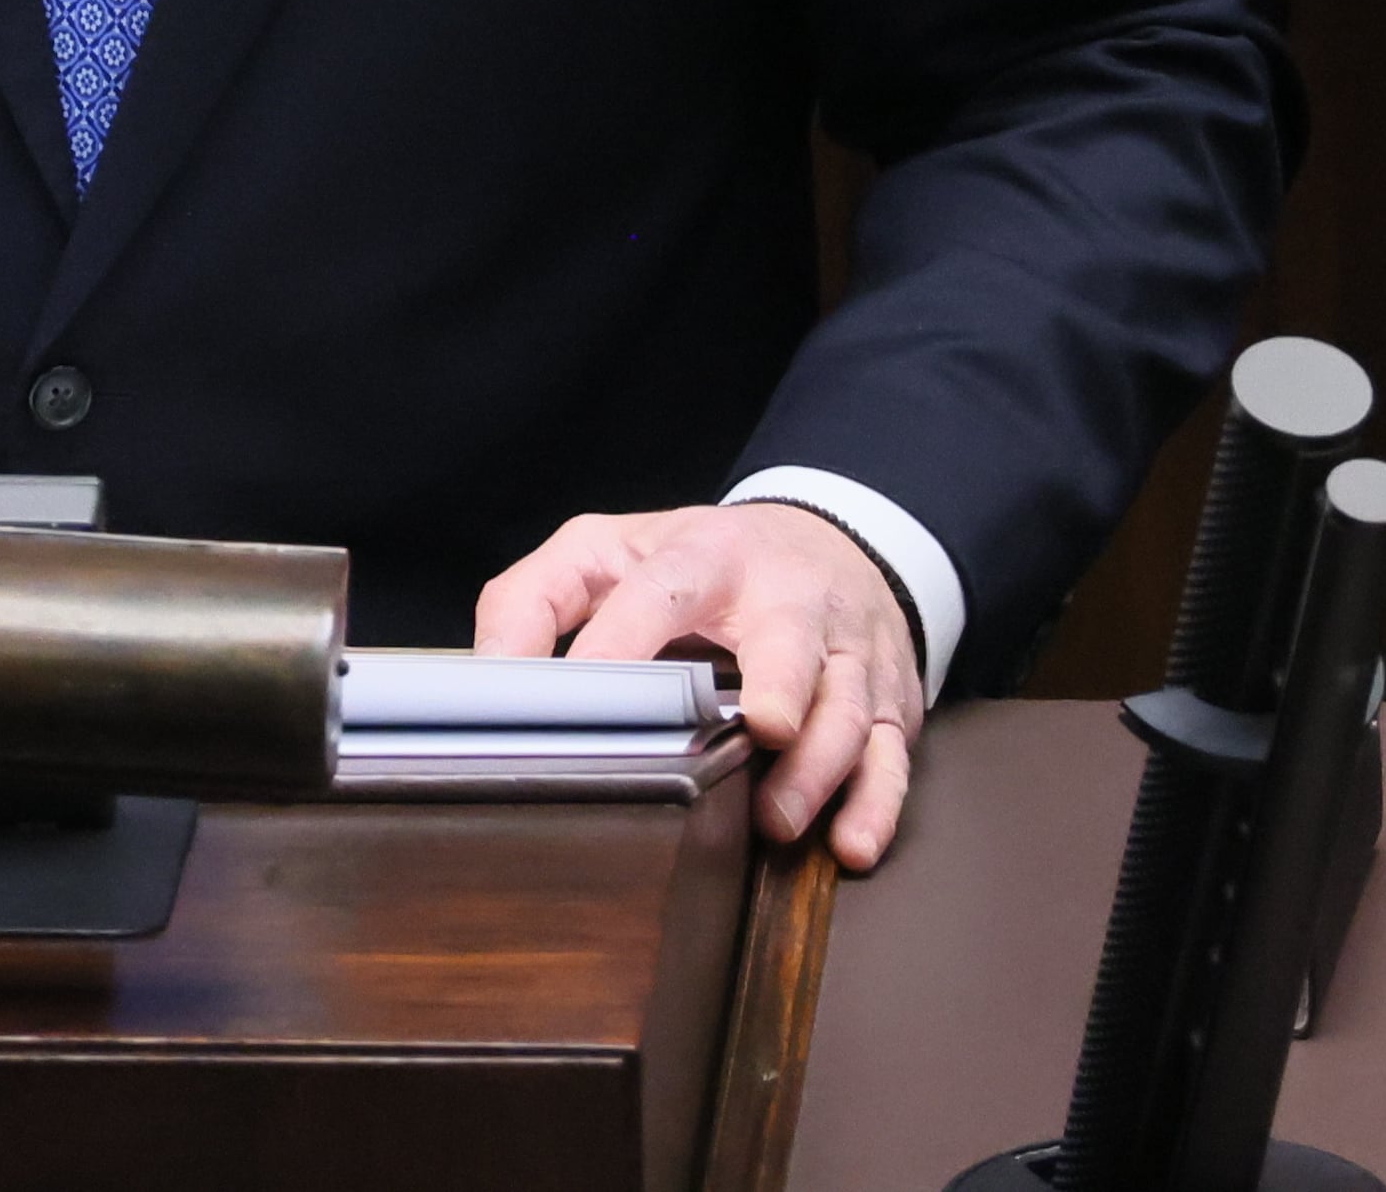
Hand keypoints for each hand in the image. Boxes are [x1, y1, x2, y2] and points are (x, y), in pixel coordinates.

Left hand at [475, 500, 925, 862]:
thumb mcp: (608, 551)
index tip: (589, 687)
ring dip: (820, 766)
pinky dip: (878, 803)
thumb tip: (490, 677)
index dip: (624, 639)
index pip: (662, 590)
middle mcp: (789, 598)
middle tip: (764, 729)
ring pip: (849, 706)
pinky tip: (850, 843)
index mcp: (708, 557)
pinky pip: (895, 755)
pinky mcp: (889, 700)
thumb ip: (534, 600)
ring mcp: (846, 650)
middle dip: (783, 682)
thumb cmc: (704, 563)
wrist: (831, 543)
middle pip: (793, 638)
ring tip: (780, 820)